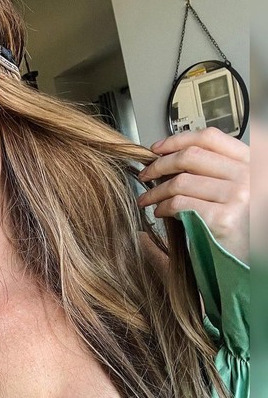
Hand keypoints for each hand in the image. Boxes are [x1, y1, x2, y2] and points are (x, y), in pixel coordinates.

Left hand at [137, 127, 248, 263]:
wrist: (252, 260)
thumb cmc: (242, 227)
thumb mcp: (238, 190)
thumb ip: (216, 171)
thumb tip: (174, 157)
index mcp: (251, 162)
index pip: (210, 138)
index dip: (177, 140)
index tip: (157, 148)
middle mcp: (248, 175)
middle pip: (191, 156)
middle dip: (160, 164)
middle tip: (145, 175)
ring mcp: (236, 196)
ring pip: (180, 181)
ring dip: (156, 191)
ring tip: (147, 199)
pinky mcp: (222, 218)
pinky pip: (180, 204)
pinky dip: (163, 207)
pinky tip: (160, 213)